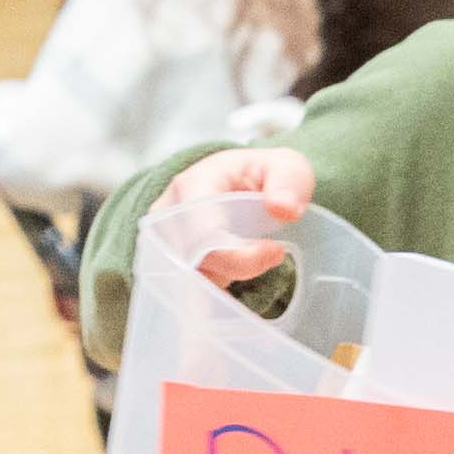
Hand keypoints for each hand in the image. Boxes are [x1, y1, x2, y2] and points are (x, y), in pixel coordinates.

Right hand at [158, 147, 318, 285]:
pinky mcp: (166, 258)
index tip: (276, 252)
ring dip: (226, 276)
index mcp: (193, 185)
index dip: (240, 256)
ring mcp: (163, 238)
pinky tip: (235, 265)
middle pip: (194, 263)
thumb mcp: (286, 166)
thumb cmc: (260, 174)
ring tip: (250, 251)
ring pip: (189, 280)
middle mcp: (167, 213)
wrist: (238, 181)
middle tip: (269, 254)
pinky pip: (187, 287)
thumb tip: (284, 209)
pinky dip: (216, 284)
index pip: (203, 235)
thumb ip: (290, 182)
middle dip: (236, 268)